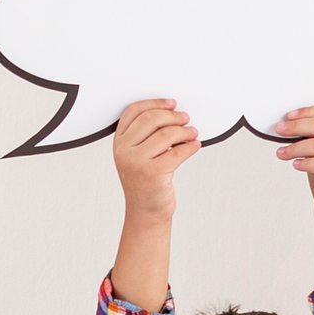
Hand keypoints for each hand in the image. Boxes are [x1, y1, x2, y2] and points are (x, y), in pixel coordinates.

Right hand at [109, 98, 198, 217]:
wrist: (145, 211)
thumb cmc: (144, 182)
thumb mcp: (136, 156)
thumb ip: (145, 136)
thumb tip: (172, 114)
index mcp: (119, 142)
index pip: (134, 111)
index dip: (155, 103)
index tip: (171, 104)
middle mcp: (125, 151)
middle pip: (151, 119)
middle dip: (173, 116)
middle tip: (185, 118)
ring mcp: (137, 162)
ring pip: (166, 134)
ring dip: (184, 131)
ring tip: (192, 133)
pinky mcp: (153, 173)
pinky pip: (178, 152)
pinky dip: (190, 147)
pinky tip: (194, 146)